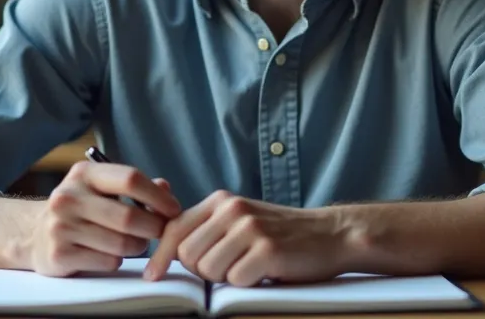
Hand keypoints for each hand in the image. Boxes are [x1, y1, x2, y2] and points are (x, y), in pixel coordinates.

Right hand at [27, 161, 180, 276]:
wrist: (34, 234)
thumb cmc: (80, 209)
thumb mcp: (102, 189)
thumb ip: (135, 187)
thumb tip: (165, 189)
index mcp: (84, 174)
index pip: (130, 178)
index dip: (158, 196)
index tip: (174, 209)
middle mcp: (69, 197)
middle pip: (129, 216)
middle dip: (154, 227)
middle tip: (159, 232)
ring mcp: (61, 227)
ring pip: (122, 243)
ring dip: (137, 246)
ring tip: (133, 243)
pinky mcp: (60, 255)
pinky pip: (108, 262)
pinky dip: (117, 260)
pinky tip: (108, 253)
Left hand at [144, 190, 348, 286]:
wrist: (330, 234)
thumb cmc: (280, 234)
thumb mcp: (240, 220)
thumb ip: (207, 229)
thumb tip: (166, 252)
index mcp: (221, 200)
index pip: (174, 228)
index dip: (160, 255)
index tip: (153, 276)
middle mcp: (233, 209)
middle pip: (187, 255)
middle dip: (201, 271)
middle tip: (228, 269)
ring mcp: (251, 228)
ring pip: (208, 270)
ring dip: (225, 279)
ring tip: (247, 268)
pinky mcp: (267, 250)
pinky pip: (236, 280)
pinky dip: (246, 284)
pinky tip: (263, 273)